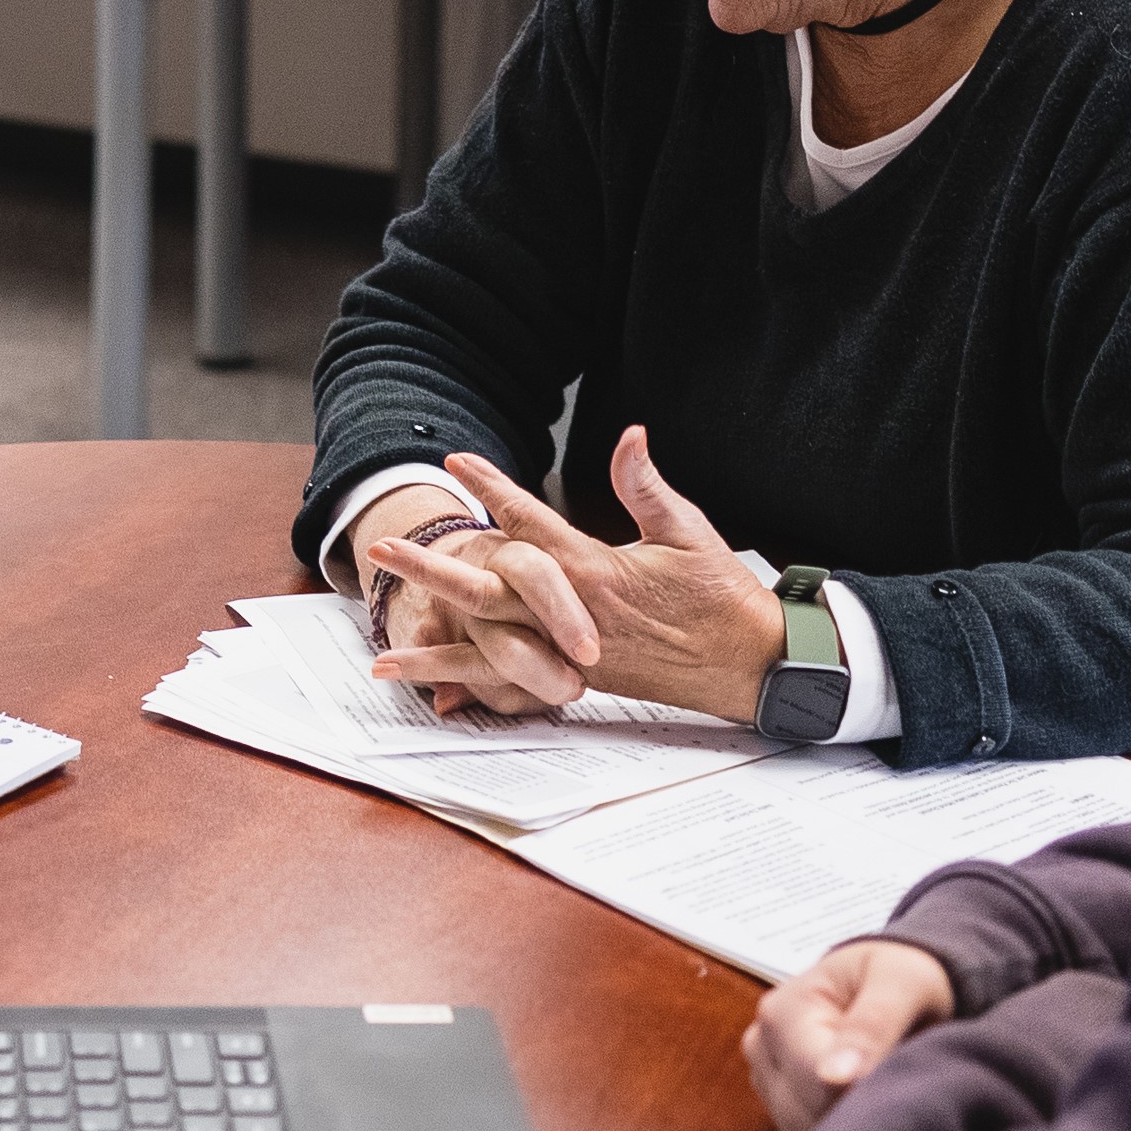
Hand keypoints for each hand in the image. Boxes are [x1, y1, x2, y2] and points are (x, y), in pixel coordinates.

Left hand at [370, 429, 784, 722]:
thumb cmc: (722, 596)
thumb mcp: (689, 531)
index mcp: (595, 571)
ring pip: (491, 647)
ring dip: (437, 647)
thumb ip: (646, 486)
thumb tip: (630, 434)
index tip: (455, 461)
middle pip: (487, 588)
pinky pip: (517, 682)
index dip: (490, 487)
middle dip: (430, 570)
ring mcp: (570, 652)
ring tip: (382, 656)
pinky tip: (438, 696)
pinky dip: (478, 688)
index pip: (529, 521)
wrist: (750, 665)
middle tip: (379, 552)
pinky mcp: (579, 680)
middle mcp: (572, 615)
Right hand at [744, 939, 956, 1130]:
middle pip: (809, 1113)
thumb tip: (834, 1077)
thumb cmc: (899, 973)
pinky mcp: (778, 1102)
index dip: (869, 1094)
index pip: (819, 1084)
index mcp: (781, 1013)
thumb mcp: (900, 984)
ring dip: (853, 1123)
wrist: (890, 978)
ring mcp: (765, 1077)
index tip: (906, 1086)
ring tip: (888, 1087)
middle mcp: (761, 1047)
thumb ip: (871, 1026)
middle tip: (904, 1082)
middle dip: (861, 1108)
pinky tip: (868, 1104)